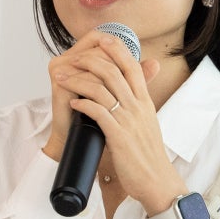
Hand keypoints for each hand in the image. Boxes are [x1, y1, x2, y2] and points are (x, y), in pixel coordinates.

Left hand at [44, 31, 187, 212]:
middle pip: (114, 70)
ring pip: (101, 88)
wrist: (156, 180)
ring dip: (77, 79)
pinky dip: (82, 103)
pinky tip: (72, 102)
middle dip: (90, 59)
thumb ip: (138, 104)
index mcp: (145, 101)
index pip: (133, 65)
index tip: (102, 38)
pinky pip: (97, 111)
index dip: (117, 48)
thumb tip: (130, 91)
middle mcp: (138, 106)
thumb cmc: (148, 154)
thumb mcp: (147, 123)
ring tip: (62, 78)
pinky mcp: (118, 135)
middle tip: (72, 58)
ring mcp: (128, 119)